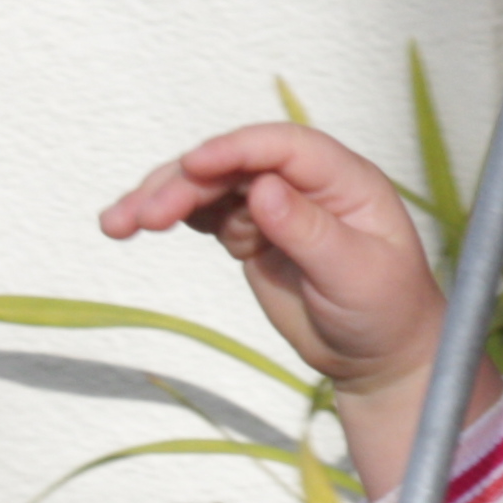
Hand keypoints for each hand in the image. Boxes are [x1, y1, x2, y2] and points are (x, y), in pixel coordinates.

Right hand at [99, 124, 494, 494]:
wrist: (377, 356)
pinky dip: (170, 217)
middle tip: (143, 215)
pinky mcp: (250, 232)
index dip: (236, 148)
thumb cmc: (384, 311)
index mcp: (344, 180)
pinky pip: (204, 212)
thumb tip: (263, 188)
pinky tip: (133, 227)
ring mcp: (274, 205)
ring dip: (163, 198)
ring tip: (118, 224)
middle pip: (235, 164)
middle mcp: (305, 183)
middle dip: (184, 183)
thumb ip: (308, 231)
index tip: (195, 165)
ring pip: (210, 186)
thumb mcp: (355, 274)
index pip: (284, 147)